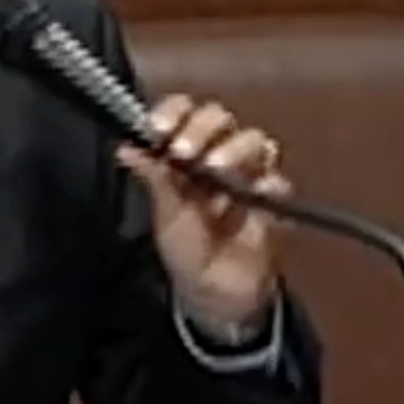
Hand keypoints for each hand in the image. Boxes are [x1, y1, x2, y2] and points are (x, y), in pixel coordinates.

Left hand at [115, 93, 290, 330]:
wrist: (215, 291)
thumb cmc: (187, 250)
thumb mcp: (164, 214)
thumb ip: (153, 177)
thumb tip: (126, 147)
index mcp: (186, 151)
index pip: (183, 112)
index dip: (173, 112)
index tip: (158, 128)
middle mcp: (218, 153)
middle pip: (219, 117)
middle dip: (201, 128)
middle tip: (184, 151)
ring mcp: (250, 173)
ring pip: (254, 140)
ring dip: (234, 149)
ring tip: (216, 169)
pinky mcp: (275, 198)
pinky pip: (277, 180)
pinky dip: (266, 182)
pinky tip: (253, 191)